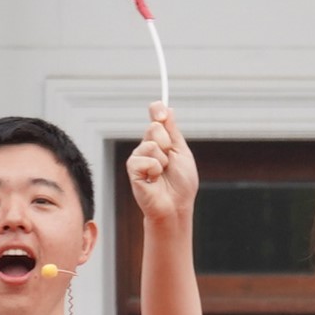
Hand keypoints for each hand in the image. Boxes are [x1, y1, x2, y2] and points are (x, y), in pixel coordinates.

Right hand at [128, 105, 199, 227]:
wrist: (177, 205)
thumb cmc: (182, 183)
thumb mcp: (181, 152)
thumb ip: (172, 131)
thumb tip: (168, 109)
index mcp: (161, 140)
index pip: (155, 116)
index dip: (157, 110)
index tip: (163, 114)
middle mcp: (148, 146)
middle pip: (154, 127)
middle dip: (167, 143)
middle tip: (170, 161)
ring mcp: (139, 157)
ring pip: (150, 144)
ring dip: (162, 161)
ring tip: (162, 174)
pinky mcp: (132, 169)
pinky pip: (143, 159)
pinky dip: (154, 169)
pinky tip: (153, 180)